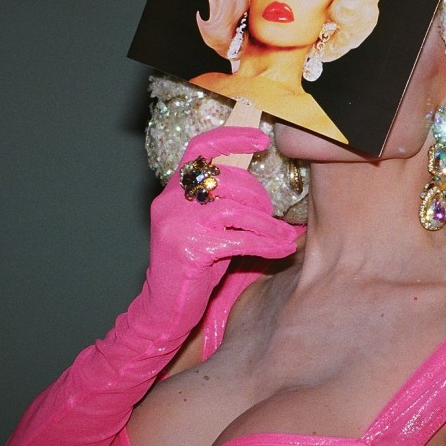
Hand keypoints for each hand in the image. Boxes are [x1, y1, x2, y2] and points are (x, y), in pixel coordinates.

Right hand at [139, 126, 300, 338]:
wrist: (164, 309)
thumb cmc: (191, 266)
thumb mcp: (202, 227)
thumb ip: (221, 203)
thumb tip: (263, 193)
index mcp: (172, 191)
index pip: (200, 149)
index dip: (232, 137)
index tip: (261, 139)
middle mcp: (171, 202)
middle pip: (227, 179)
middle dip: (258, 195)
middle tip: (271, 213)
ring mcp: (178, 225)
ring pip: (236, 210)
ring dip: (266, 223)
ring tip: (282, 236)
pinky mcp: (190, 250)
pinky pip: (240, 240)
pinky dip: (266, 245)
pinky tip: (281, 251)